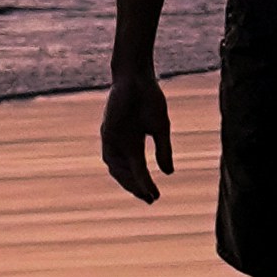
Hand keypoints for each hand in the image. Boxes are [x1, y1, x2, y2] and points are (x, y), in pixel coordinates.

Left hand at [100, 65, 172, 201]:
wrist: (136, 77)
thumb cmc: (148, 98)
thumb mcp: (160, 128)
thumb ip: (163, 150)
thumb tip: (168, 173)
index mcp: (133, 143)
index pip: (137, 170)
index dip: (145, 184)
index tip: (155, 197)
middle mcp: (120, 144)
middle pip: (124, 173)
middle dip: (135, 187)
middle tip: (148, 200)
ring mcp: (112, 139)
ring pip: (117, 168)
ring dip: (128, 182)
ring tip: (143, 192)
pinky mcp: (107, 132)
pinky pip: (112, 156)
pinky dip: (123, 169)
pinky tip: (135, 176)